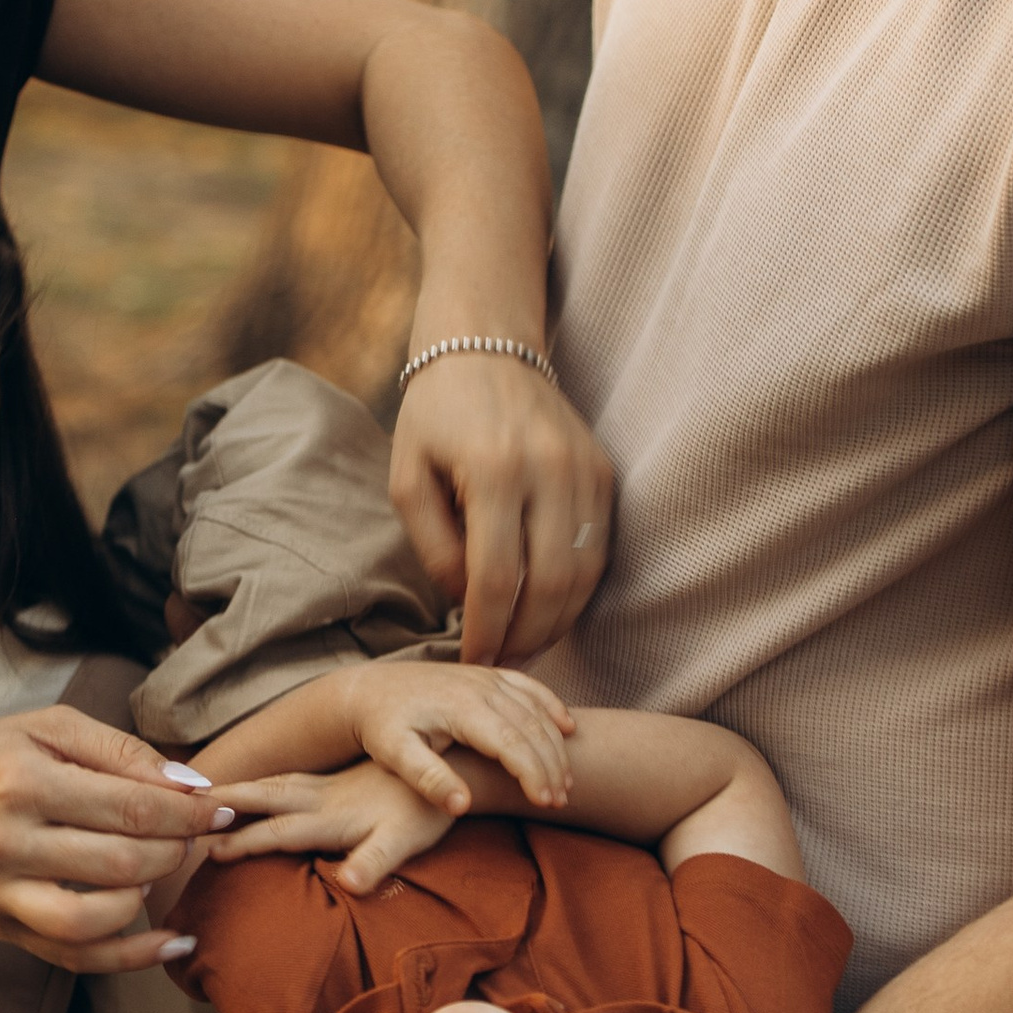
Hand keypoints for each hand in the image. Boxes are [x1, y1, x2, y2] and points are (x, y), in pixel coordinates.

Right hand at [0, 707, 226, 975]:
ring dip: (148, 899)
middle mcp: (6, 841)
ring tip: (163, 872)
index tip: (219, 807)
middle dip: (176, 850)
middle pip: (121, 862)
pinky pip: (74, 957)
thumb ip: (119, 750)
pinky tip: (170, 943)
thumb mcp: (43, 730)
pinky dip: (130, 958)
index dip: (188, 811)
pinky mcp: (3, 930)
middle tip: (196, 835)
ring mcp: (1, 894)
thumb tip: (189, 785)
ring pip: (95, 919)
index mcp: (21, 780)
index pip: (130, 804)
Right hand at [212, 759, 457, 897]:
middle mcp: (324, 796)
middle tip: (183, 804)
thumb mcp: (405, 842)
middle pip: (264, 796)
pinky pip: (290, 780)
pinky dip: (266, 784)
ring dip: (241, 789)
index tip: (206, 852)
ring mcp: (332, 786)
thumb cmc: (428, 812)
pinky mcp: (342, 782)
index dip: (241, 842)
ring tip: (210, 794)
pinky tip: (263, 788)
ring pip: (275, 784)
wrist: (455, 768)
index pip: (276, 830)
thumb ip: (374, 861)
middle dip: (225, 801)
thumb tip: (348, 884)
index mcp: (331, 815)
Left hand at [345, 659, 573, 815]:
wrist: (367, 691)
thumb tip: (462, 806)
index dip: (534, 774)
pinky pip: (530, 687)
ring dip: (557, 744)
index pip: (512, 743)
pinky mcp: (486, 675)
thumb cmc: (380, 727)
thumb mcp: (394, 756)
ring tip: (564, 781)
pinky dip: (553, 706)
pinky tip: (568, 728)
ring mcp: (485, 677)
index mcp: (460, 707)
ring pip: (537, 709)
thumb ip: (428, 779)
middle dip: (552, 765)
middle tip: (560, 801)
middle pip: (532, 727)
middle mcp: (479, 686)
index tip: (546, 802)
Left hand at [388, 353, 613, 663]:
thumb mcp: (408, 479)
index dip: (487, 632)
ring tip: (523, 643)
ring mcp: (586, 471)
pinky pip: (598, 551)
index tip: (471, 661)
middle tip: (500, 663)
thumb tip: (469, 602)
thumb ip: (434, 548)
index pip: (498, 578)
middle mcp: (550, 470)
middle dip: (525, 637)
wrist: (487, 349)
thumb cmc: (435, 418)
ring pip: (584, 576)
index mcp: (494, 470)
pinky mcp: (604, 473)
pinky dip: (576, 591)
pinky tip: (546, 608)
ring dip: (555, 622)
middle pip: (550, 586)